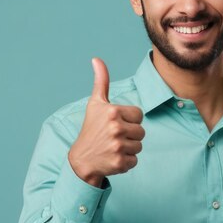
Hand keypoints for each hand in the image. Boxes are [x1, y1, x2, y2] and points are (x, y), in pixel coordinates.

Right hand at [68, 58, 144, 186]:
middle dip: (130, 134)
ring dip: (129, 148)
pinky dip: (127, 162)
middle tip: (114, 137)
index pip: (139, 115)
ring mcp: (117, 146)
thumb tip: (96, 59)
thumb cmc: (91, 128)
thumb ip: (101, 81)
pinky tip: (113, 158)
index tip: (115, 123)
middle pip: (141, 131)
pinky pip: (135, 160)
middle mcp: (115, 128)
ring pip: (139, 146)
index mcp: (113, 112)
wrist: (81, 158)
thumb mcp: (95, 103)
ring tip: (113, 147)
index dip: (129, 120)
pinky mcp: (120, 162)